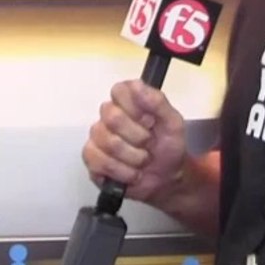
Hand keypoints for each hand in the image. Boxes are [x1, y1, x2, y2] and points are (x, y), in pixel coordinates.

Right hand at [81, 79, 187, 203]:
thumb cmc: (168, 147)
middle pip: (112, 118)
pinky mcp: (91, 158)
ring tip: (142, 161)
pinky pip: (99, 162)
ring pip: (108, 142)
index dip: (136, 109)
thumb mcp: (173, 123)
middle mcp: (108, 114)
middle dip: (138, 138)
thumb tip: (137, 86)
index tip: (150, 121)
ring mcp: (97, 136)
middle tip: (148, 144)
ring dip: (133, 158)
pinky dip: (122, 172)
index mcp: (127, 99)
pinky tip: (131, 173)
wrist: (166, 179)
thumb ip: (157, 102)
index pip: (119, 91)